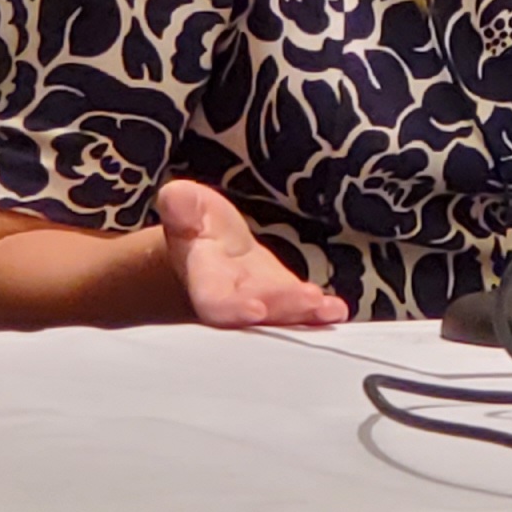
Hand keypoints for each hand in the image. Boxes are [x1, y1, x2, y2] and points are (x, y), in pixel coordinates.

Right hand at [156, 179, 346, 327]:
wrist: (211, 247)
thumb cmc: (195, 227)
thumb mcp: (184, 207)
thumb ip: (181, 204)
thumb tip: (175, 197)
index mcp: (203, 279)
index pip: (213, 301)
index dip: (230, 309)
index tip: (254, 310)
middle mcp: (233, 300)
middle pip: (256, 311)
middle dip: (281, 309)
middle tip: (308, 301)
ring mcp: (261, 303)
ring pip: (281, 315)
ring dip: (303, 314)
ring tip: (325, 308)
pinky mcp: (284, 299)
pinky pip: (302, 310)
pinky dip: (319, 313)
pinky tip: (335, 310)